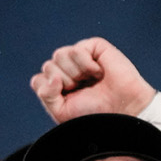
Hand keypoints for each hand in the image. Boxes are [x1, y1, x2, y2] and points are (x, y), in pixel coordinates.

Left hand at [31, 38, 156, 122]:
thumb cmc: (95, 113)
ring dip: (75, 73)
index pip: (39, 80)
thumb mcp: (62, 111)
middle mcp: (68, 69)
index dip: (49, 90)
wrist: (122, 110)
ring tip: (92, 80)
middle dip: (64, 82)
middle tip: (84, 90)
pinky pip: (76, 49)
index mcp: (59, 85)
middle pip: (48, 66)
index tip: (68, 99)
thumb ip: (46, 94)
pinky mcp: (94, 47)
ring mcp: (80, 57)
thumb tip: (52, 76)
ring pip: (59, 55)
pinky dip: (86, 64)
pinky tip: (98, 72)